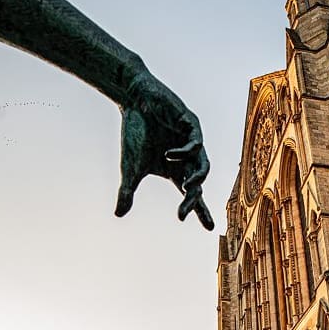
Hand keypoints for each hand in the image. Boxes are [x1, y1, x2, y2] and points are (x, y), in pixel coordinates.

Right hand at [115, 70, 213, 229]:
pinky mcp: (192, 125)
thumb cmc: (134, 134)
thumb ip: (127, 192)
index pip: (192, 196)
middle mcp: (188, 159)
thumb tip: (118, 214)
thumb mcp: (130, 168)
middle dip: (193, 201)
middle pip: (197, 186)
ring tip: (185, 187)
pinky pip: (195, 144)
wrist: (133, 100)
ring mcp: (192, 142)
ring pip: (203, 166)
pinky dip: (183, 153)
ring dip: (197, 179)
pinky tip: (168, 154)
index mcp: (176, 171)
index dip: (200, 211)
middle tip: (183, 213)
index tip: (210, 228)